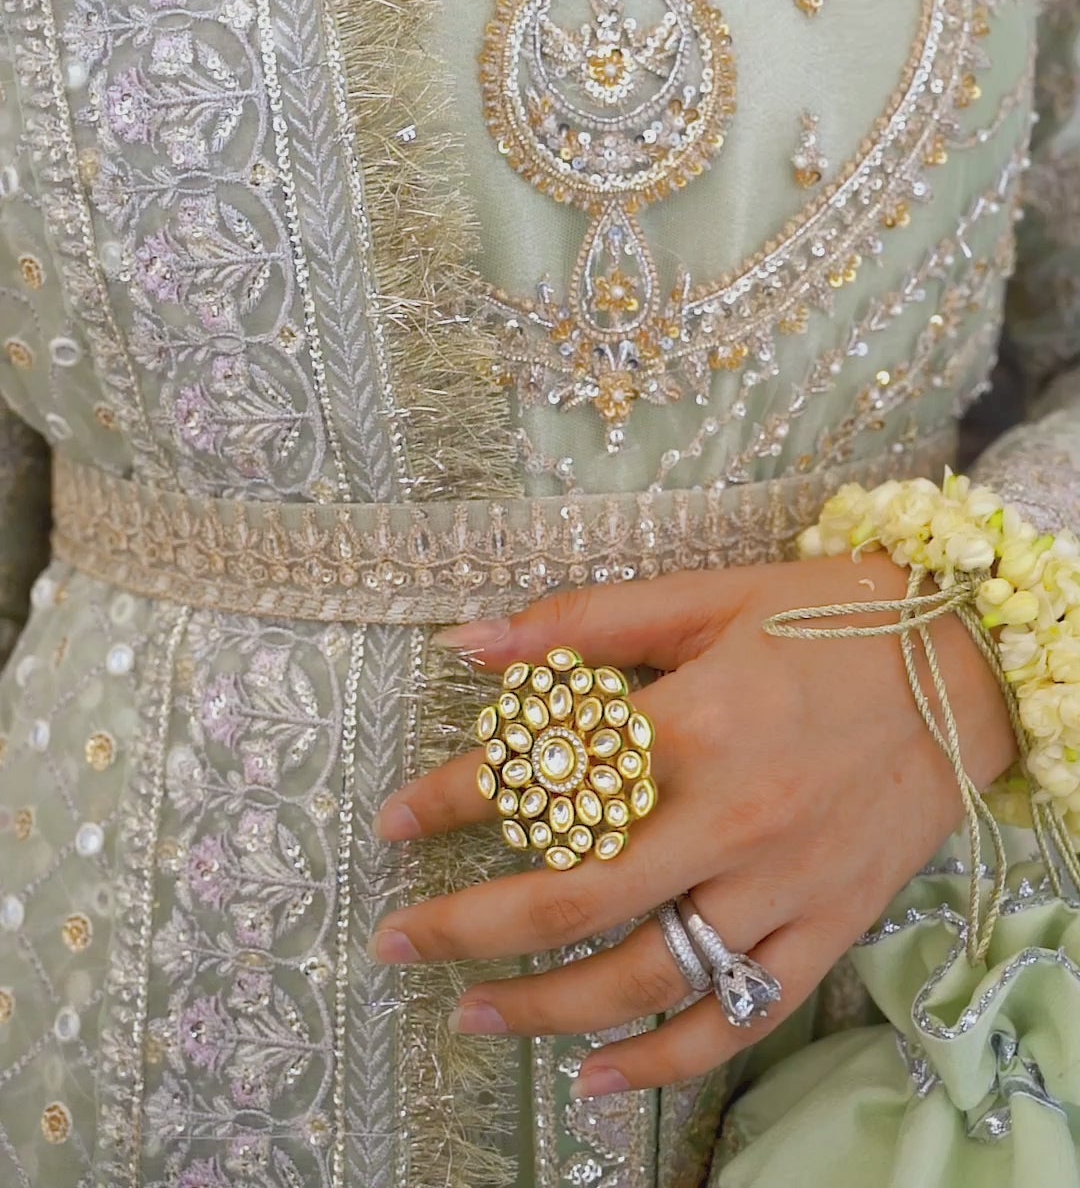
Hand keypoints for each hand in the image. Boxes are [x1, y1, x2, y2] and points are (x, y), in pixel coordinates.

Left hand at [370, 559, 1015, 1100]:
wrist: (966, 663)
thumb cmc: (832, 617)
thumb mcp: (707, 596)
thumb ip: (586, 622)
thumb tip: (470, 641)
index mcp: (692, 723)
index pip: (542, 778)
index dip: (448, 802)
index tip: (390, 822)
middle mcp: (729, 819)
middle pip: (572, 900)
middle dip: (469, 930)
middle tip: (398, 943)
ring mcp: (780, 887)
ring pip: (645, 976)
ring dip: (544, 1009)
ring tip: (470, 1014)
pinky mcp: (825, 929)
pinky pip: (737, 1018)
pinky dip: (663, 1059)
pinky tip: (596, 1074)